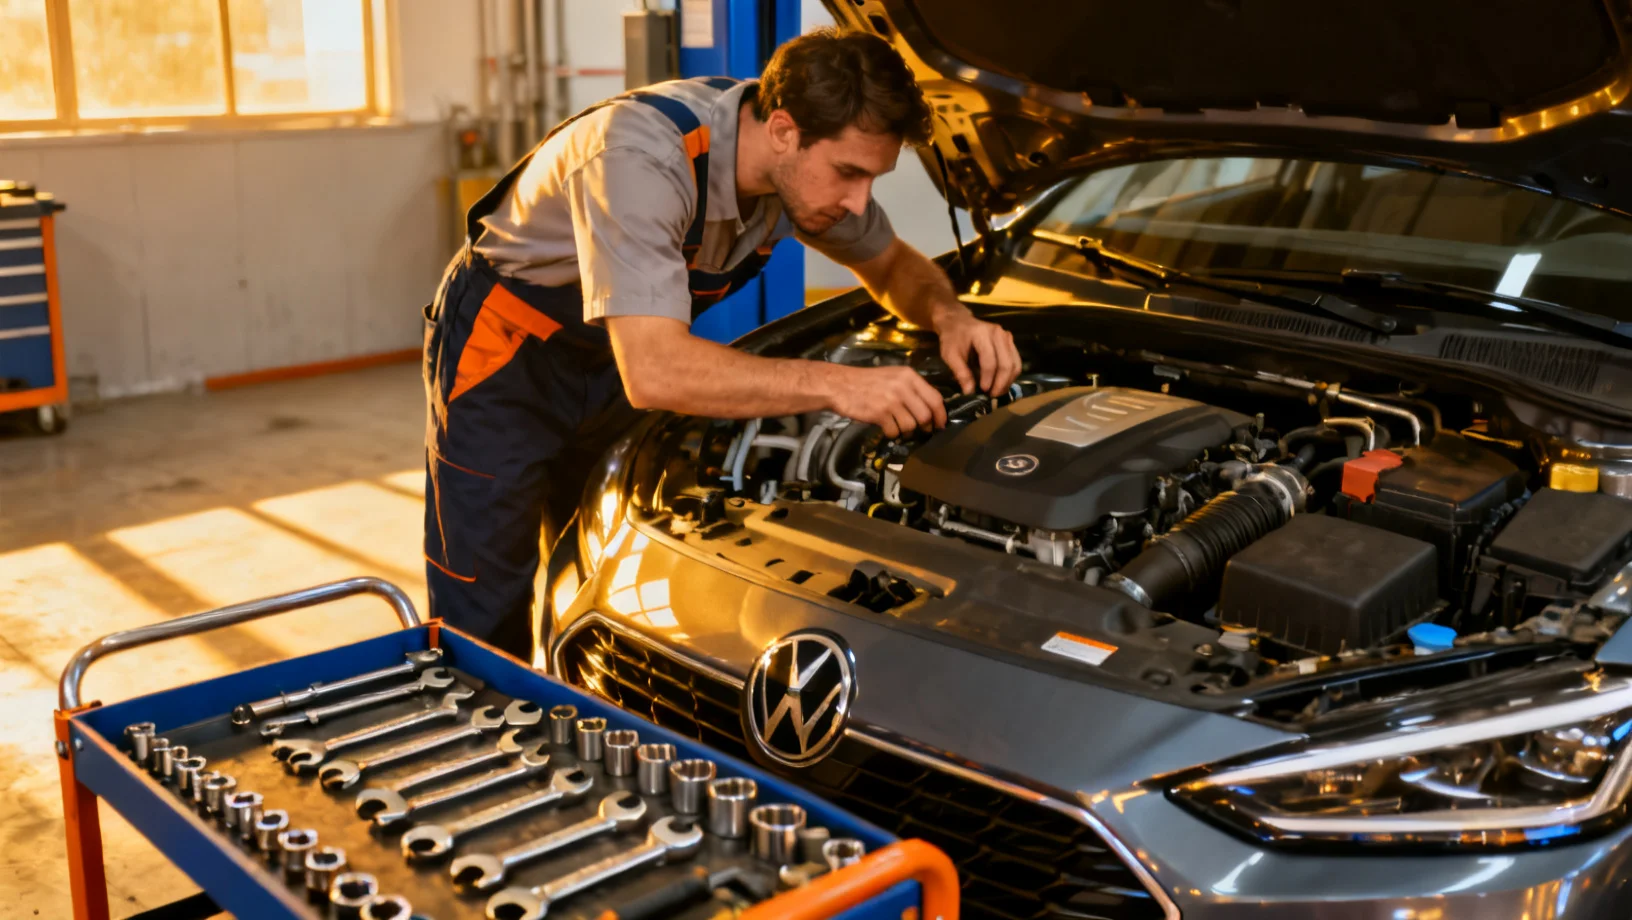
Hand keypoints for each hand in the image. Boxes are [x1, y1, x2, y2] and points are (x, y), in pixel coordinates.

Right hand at [822, 365, 946, 438]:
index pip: (935, 398)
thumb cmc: (867, 381)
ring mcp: (891, 400)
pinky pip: (894, 431)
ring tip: (898, 427)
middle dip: (925, 427)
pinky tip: (886, 427)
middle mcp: (903, 387)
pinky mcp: (879, 413)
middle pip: (925, 415)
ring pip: (911, 425)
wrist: (840, 385)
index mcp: (909, 376)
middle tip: (920, 430)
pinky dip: (892, 433)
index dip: (940, 415)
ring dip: (906, 431)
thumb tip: (930, 408)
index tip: (940, 424)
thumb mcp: (893, 376)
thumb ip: (912, 388)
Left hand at [931, 303, 1019, 395]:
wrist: (958, 322)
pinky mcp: (1010, 342)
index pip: (990, 360)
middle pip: (1007, 363)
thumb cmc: (952, 338)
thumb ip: (960, 372)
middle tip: (992, 395)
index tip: (983, 391)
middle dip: (1001, 383)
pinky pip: (1016, 362)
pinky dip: (1011, 375)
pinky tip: (1001, 383)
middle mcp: (999, 334)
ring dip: (1008, 381)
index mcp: (982, 334)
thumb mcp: (950, 355)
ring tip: (996, 392)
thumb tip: (970, 392)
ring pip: (1015, 364)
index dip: (988, 378)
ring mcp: (1007, 337)